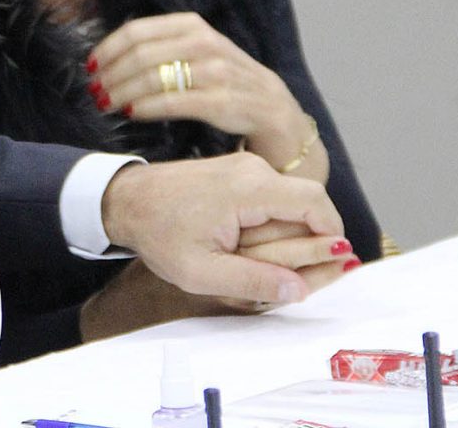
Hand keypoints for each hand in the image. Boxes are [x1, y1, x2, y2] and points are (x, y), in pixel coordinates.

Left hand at [87, 13, 323, 175]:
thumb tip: (109, 56)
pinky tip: (131, 112)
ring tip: (107, 102)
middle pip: (141, 54)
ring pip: (155, 77)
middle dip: (111, 73)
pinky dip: (147, 106)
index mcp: (194, 27)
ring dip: (123, 91)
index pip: (137, 31)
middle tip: (95, 90)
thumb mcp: (198, 55)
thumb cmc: (227, 85)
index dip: (108, 49)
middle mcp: (207, 44)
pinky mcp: (226, 102)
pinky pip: (176, 102)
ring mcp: (219, 73)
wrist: (278, 115)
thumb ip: (162, 49)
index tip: (91, 66)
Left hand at [100, 151, 343, 304]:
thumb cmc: (156, 232)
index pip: (316, 203)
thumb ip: (253, 281)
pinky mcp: (240, 173)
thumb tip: (300, 290)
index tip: (331, 267)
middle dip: (304, 245)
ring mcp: (246, 167)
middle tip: (284, 276)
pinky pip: (272, 201)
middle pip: (306, 208)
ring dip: (283, 238)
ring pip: (289, 206)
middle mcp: (253, 169)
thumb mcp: (200, 271)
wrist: (124, 199)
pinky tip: (242, 247)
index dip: (332, 236)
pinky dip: (268, 227)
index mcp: (249, 187)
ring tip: (249, 259)